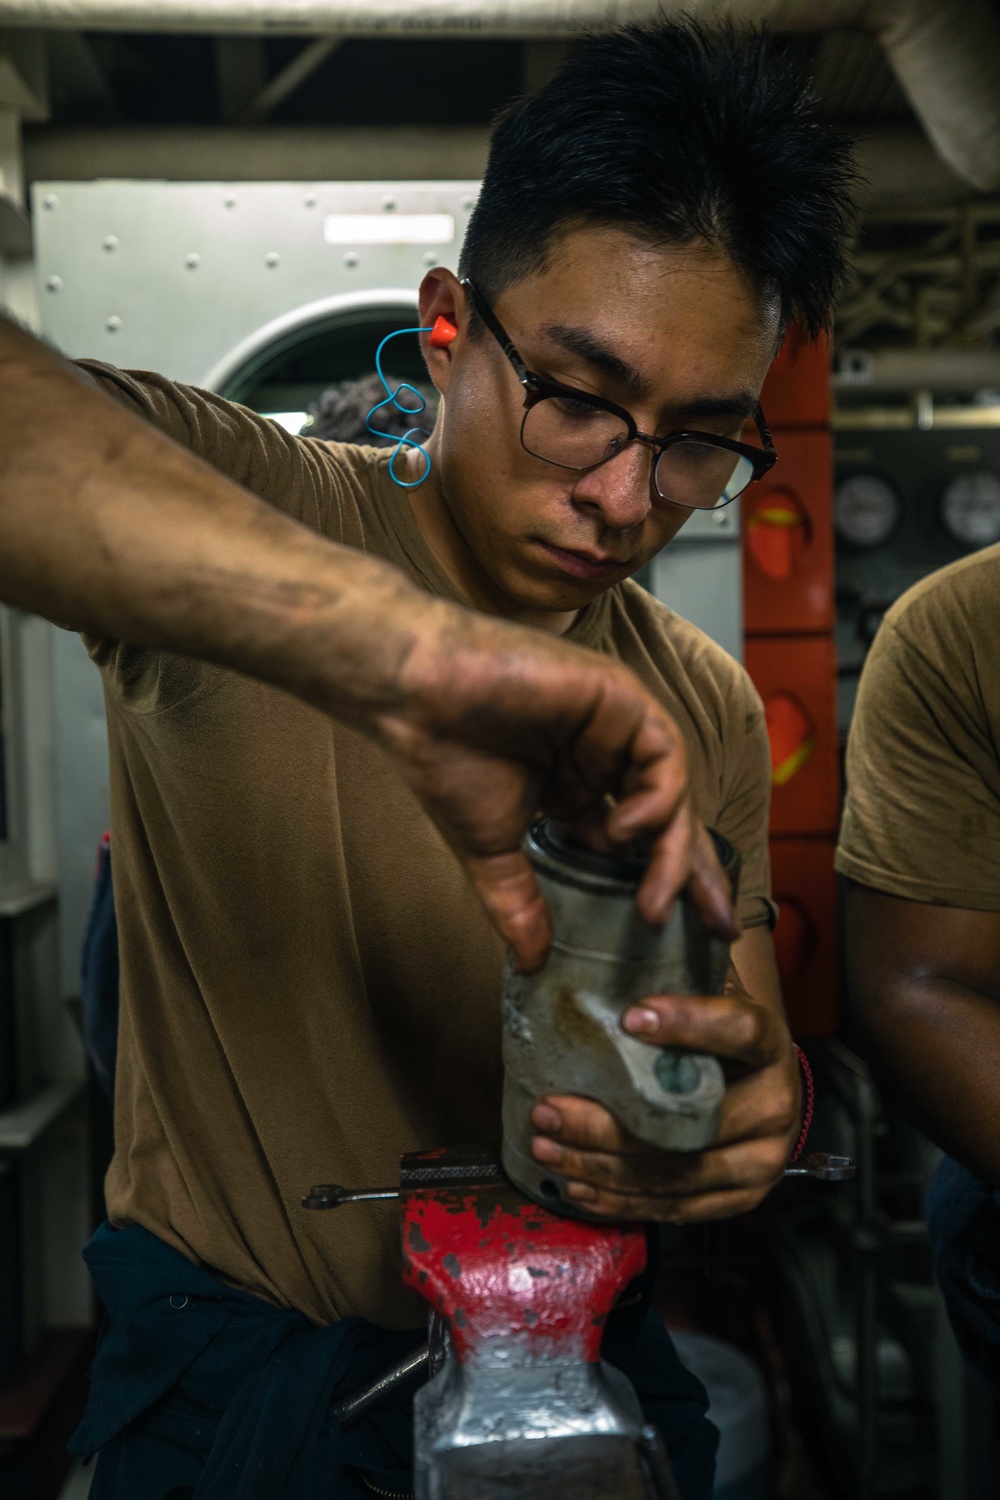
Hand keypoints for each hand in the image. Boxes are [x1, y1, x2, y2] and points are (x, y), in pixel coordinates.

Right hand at [374, 601, 736, 970]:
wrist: (418, 694)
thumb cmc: (446, 757)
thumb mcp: (492, 849)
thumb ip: (518, 903)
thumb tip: (530, 964)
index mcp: (578, 786)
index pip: (638, 840)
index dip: (664, 882)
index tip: (683, 932)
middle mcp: (605, 756)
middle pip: (671, 819)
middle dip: (696, 875)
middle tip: (719, 928)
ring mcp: (616, 726)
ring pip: (672, 792)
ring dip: (671, 851)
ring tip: (654, 902)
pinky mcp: (621, 697)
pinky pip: (663, 754)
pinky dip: (656, 797)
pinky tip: (625, 830)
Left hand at [528, 974, 799, 1218]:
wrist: (770, 1088)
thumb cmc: (724, 1038)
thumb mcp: (714, 1003)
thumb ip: (679, 989)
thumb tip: (602, 973)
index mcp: (771, 1046)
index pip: (739, 1032)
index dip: (688, 1024)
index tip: (630, 1017)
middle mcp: (774, 1106)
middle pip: (689, 1125)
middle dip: (606, 1124)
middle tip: (548, 1110)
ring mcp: (761, 1161)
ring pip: (674, 1175)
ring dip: (600, 1166)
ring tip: (547, 1148)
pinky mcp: (742, 1199)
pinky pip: (675, 1208)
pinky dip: (621, 1201)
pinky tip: (578, 1185)